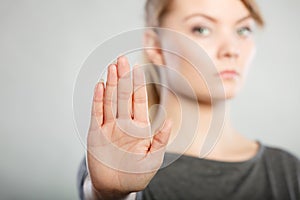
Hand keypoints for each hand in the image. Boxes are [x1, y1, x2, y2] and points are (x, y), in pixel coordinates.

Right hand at [87, 56, 171, 198]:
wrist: (115, 188)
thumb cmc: (136, 175)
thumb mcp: (153, 159)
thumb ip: (160, 140)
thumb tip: (170, 122)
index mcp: (139, 127)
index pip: (138, 101)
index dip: (138, 85)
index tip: (137, 69)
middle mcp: (124, 123)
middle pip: (123, 96)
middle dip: (123, 78)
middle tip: (122, 59)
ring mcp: (109, 126)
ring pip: (110, 100)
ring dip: (111, 84)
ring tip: (112, 67)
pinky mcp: (96, 133)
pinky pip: (97, 113)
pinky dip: (98, 99)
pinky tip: (100, 85)